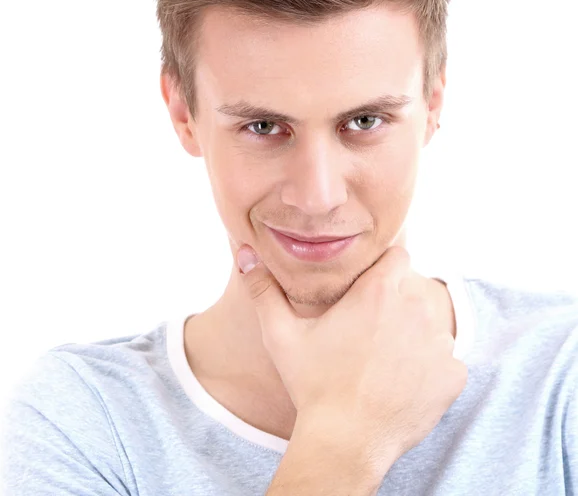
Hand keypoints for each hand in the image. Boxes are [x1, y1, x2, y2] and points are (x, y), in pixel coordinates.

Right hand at [236, 243, 466, 471]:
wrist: (345, 442)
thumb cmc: (312, 384)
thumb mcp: (281, 334)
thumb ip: (263, 289)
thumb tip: (243, 252)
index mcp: (378, 292)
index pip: (398, 256)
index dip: (385, 269)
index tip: (371, 288)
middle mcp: (415, 309)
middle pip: (413, 291)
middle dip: (397, 304)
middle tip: (370, 332)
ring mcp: (438, 343)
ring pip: (431, 325)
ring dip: (415, 336)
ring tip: (386, 361)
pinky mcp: (452, 375)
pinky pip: (446, 361)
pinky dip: (430, 370)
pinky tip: (403, 384)